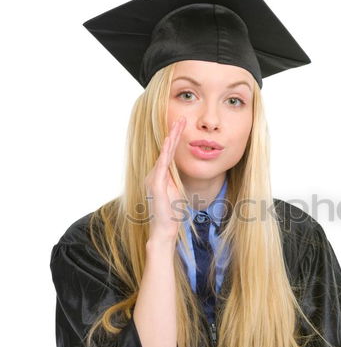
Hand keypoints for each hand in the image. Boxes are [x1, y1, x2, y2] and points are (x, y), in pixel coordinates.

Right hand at [144, 117, 185, 242]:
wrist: (164, 228)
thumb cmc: (171, 212)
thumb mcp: (176, 190)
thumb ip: (175, 178)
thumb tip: (179, 167)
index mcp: (160, 175)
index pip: (169, 153)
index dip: (175, 138)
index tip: (182, 125)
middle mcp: (154, 174)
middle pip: (166, 149)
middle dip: (174, 133)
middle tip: (182, 118)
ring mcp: (153, 178)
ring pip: (165, 154)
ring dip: (172, 138)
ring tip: (178, 124)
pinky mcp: (156, 184)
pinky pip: (162, 164)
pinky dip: (165, 152)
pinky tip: (169, 141)